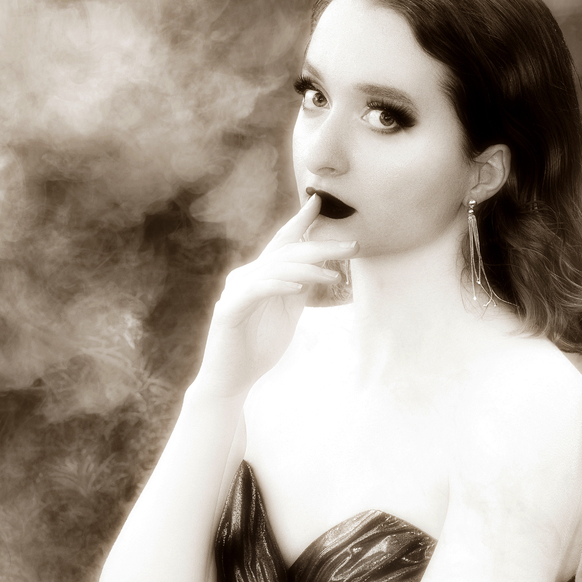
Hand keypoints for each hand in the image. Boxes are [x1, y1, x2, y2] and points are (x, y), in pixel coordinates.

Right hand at [193, 193, 358, 397]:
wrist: (231, 379)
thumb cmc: (258, 346)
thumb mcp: (288, 312)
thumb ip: (300, 288)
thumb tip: (321, 267)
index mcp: (260, 274)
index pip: (282, 241)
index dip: (300, 221)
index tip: (320, 202)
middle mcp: (246, 276)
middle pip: (286, 251)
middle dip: (321, 246)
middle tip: (352, 245)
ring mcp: (235, 291)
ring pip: (275, 268)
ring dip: (308, 269)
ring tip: (334, 275)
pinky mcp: (229, 310)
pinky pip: (256, 290)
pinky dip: (278, 286)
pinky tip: (298, 288)